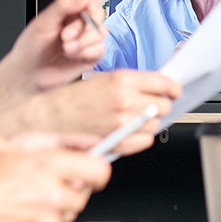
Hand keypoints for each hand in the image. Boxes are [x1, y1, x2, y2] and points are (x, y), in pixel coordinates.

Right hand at [0, 130, 111, 221]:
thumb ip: (49, 138)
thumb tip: (83, 141)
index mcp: (45, 166)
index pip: (99, 170)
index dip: (96, 167)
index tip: (89, 167)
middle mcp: (49, 197)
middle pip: (85, 193)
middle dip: (71, 185)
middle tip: (46, 180)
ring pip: (69, 213)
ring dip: (57, 205)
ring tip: (26, 196)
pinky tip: (19, 213)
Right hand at [2, 70, 180, 158]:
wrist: (48, 119)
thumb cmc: (70, 99)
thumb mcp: (102, 79)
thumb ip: (131, 83)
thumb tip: (157, 87)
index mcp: (122, 80)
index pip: (165, 84)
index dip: (171, 87)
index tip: (173, 89)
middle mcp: (125, 101)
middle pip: (164, 105)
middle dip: (159, 104)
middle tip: (149, 102)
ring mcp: (122, 124)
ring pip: (156, 124)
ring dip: (149, 121)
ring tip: (132, 117)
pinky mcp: (118, 142)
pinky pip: (145, 141)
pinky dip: (141, 137)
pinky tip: (128, 130)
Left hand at [6, 0, 108, 92]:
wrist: (29, 75)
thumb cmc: (31, 47)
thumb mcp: (42, 22)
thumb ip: (62, 6)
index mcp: (71, 7)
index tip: (85, 8)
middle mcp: (81, 21)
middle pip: (99, 13)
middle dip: (82, 26)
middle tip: (65, 35)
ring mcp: (88, 37)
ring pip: (101, 32)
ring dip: (83, 41)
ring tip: (65, 48)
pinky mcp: (92, 54)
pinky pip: (100, 49)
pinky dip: (86, 53)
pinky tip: (72, 55)